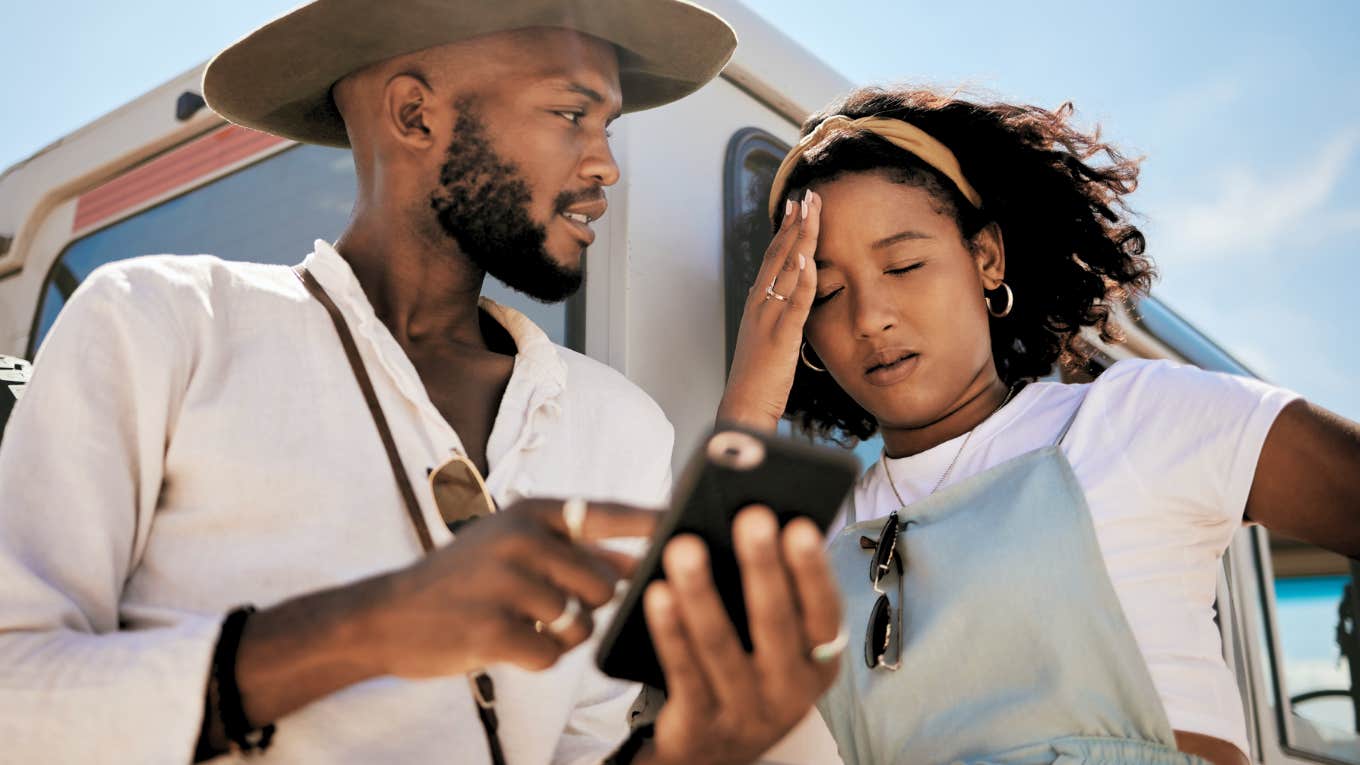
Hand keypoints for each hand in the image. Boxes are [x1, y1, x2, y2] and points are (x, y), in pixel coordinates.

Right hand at [363, 498, 656, 677]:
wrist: (386, 616)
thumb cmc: (461, 581)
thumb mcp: (511, 545)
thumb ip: (572, 549)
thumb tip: (638, 559)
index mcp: (530, 512)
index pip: (606, 513)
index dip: (651, 523)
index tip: (690, 525)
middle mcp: (521, 539)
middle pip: (603, 584)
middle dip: (585, 605)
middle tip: (542, 606)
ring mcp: (506, 582)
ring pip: (580, 622)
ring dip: (560, 634)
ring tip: (519, 621)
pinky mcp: (493, 628)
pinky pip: (552, 653)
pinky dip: (537, 657)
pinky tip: (506, 643)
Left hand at [638, 506, 842, 764]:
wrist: (714, 755)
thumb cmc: (748, 676)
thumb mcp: (778, 648)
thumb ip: (775, 597)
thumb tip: (753, 524)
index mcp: (819, 662)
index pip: (823, 613)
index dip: (812, 571)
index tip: (800, 526)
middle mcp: (789, 690)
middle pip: (775, 622)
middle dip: (762, 566)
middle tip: (751, 516)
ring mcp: (744, 712)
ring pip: (719, 644)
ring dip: (701, 592)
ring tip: (684, 547)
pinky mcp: (699, 725)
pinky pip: (681, 671)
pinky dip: (669, 630)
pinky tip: (656, 593)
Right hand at [717, 192, 822, 431]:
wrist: (743, 404)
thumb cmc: (757, 377)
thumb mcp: (767, 337)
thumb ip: (778, 314)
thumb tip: (792, 298)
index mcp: (757, 302)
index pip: (773, 257)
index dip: (786, 229)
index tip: (797, 206)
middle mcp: (759, 303)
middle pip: (778, 254)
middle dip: (795, 222)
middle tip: (808, 196)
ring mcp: (768, 317)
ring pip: (786, 270)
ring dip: (801, 238)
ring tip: (812, 212)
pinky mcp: (781, 336)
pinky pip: (794, 302)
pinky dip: (801, 279)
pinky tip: (808, 258)